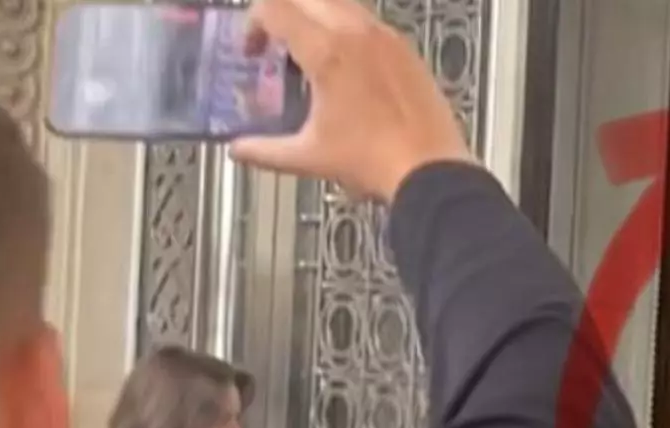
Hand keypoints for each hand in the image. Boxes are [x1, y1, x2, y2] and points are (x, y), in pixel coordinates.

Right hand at [230, 0, 474, 199]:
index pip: (274, 9)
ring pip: (340, 5)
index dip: (252, 25)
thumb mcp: (309, 157)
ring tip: (310, 58)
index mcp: (327, 51)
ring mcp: (387, 39)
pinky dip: (348, 32)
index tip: (252, 52)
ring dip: (316, 19)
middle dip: (282, 14)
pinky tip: (348, 70)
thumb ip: (265, 151)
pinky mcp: (408, 52)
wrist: (430, 170)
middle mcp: (357, 33)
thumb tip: (239, 150)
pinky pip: (370, 24)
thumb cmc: (374, 161)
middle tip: (275, 45)